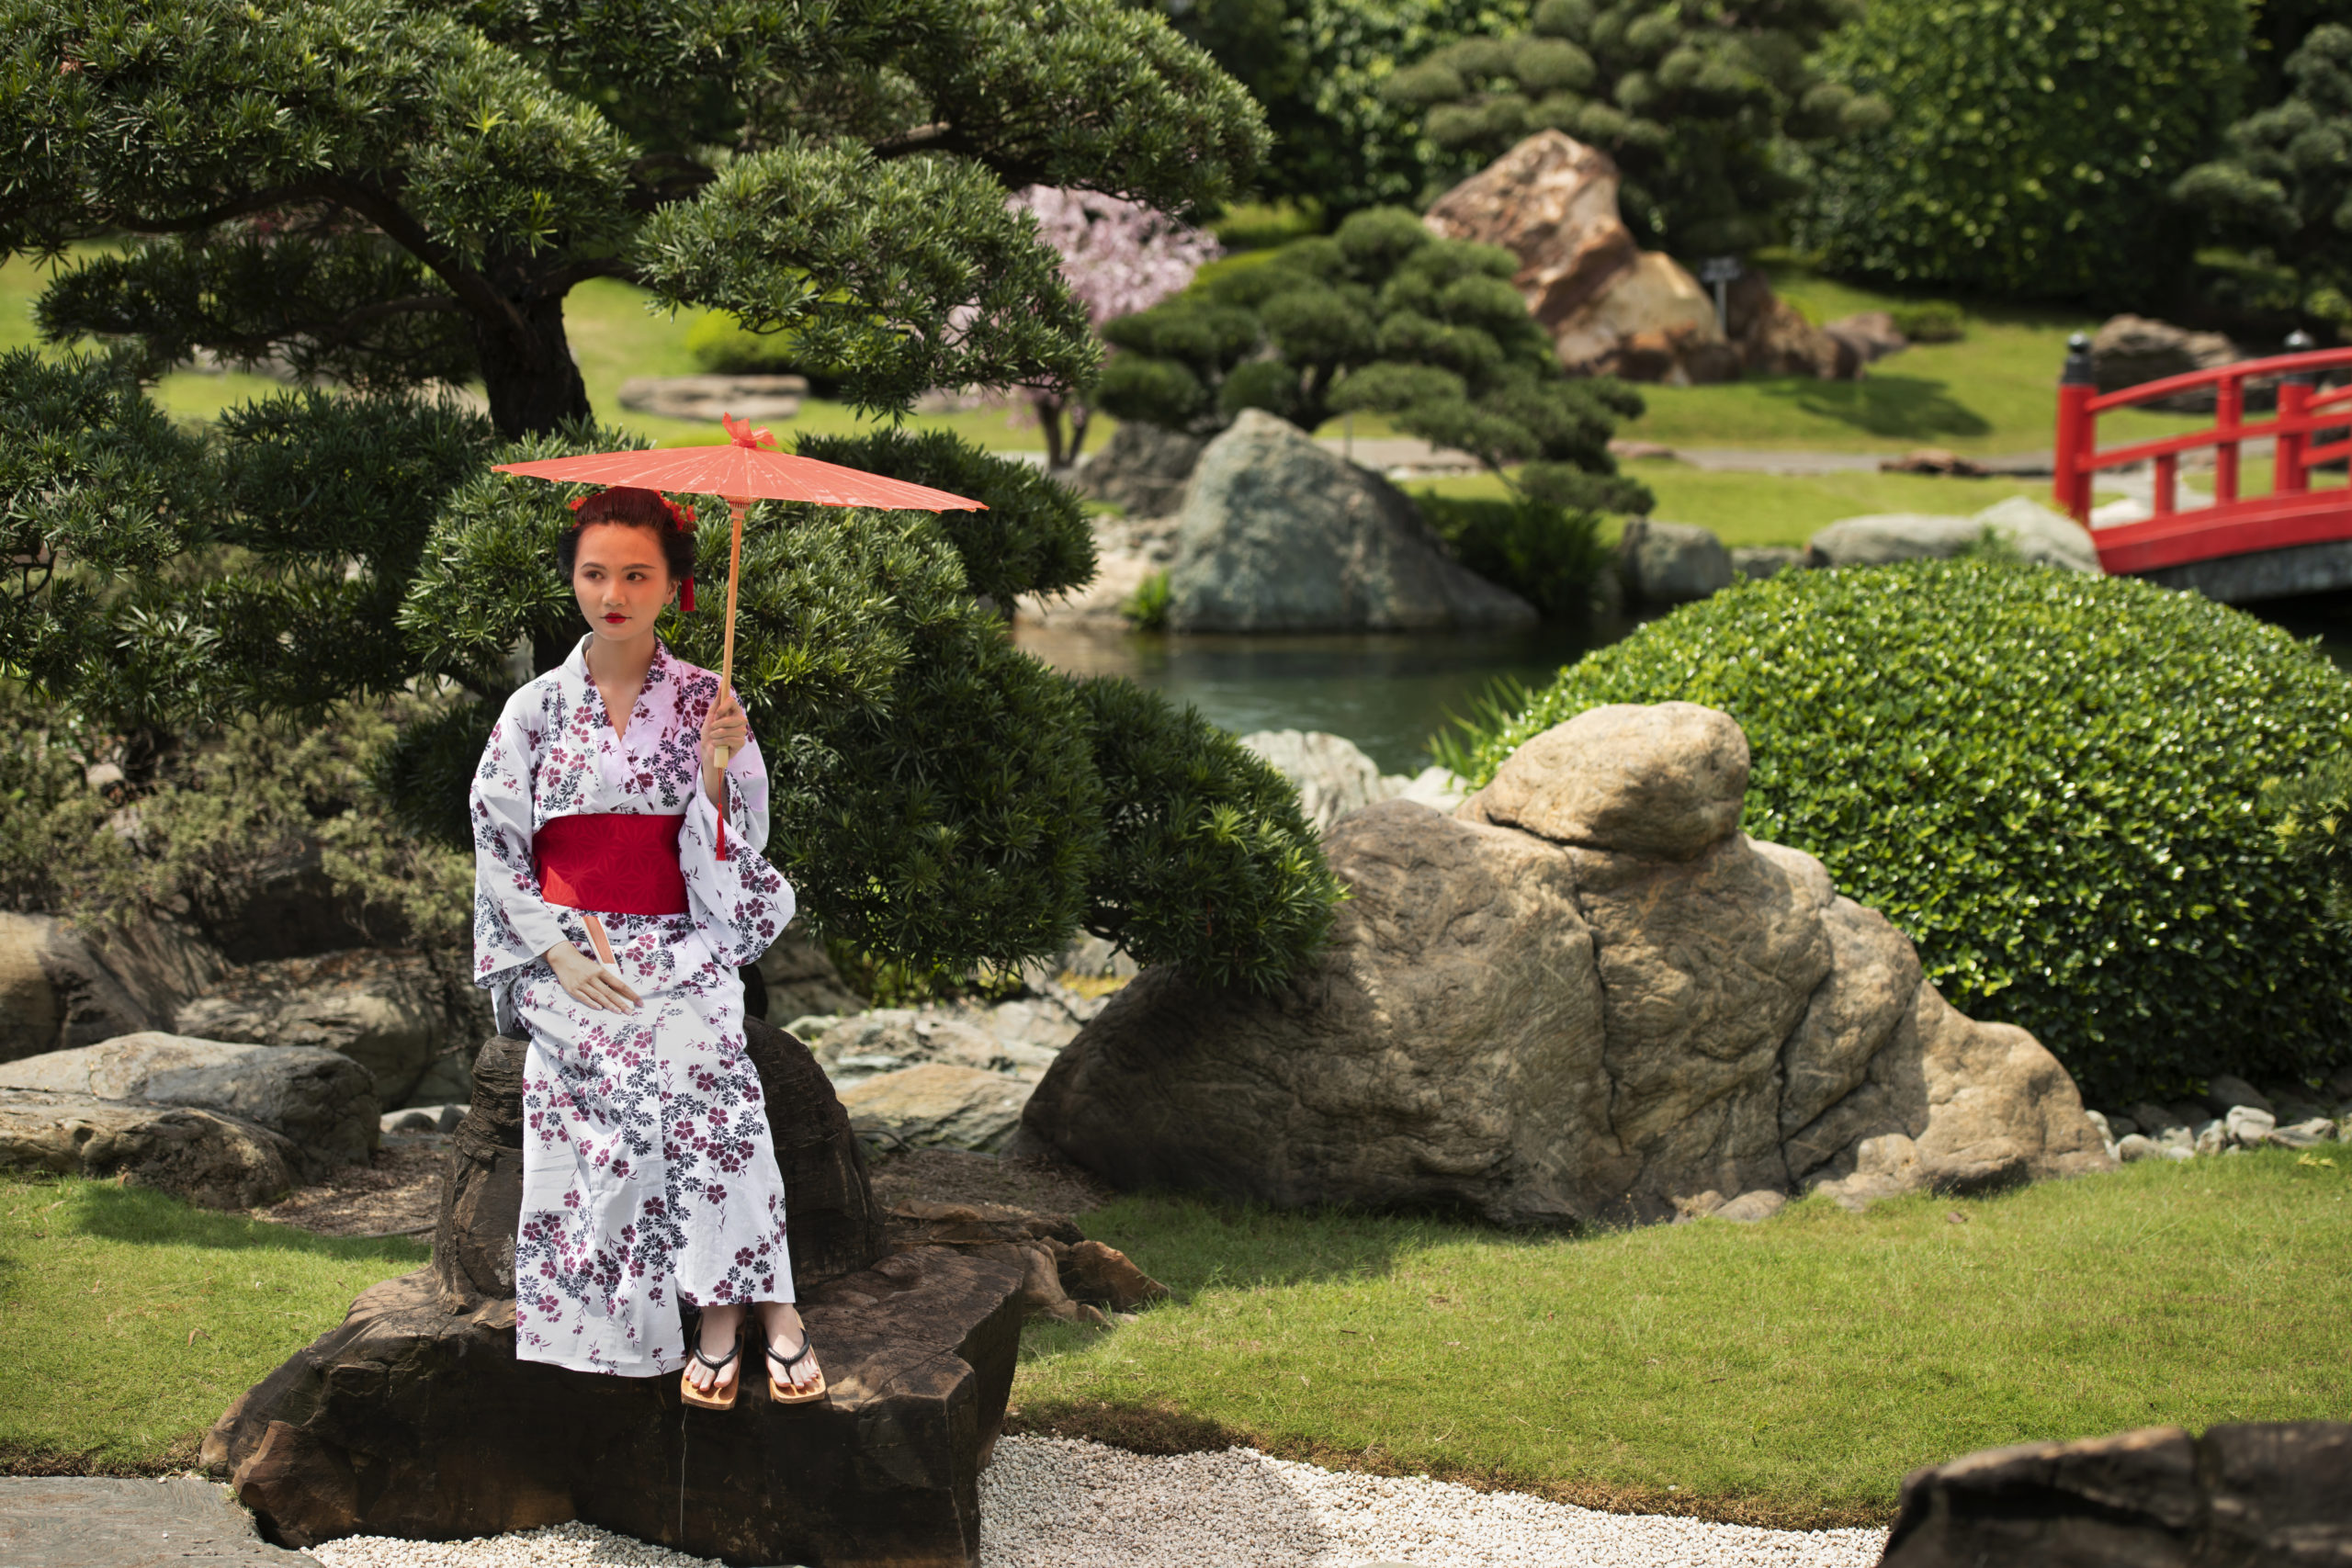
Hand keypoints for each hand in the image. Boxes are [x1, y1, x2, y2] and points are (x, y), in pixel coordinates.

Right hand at [545, 940, 640, 1014]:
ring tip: (619, 1012)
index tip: (639, 1001)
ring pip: (599, 997)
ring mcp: (582, 984)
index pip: (619, 984)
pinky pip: (584, 998)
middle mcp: (592, 977)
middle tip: (630, 1012)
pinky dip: (592, 1004)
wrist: (562, 957)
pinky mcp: (572, 989)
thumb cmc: (581, 962)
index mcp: (600, 970)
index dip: (630, 994)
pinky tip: (600, 1008)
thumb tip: (617, 990)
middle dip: (621, 1003)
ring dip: (609, 1005)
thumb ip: (605, 977)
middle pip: (610, 992)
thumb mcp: (595, 966)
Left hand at [700, 686, 747, 808]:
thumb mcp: (710, 717)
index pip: (733, 702)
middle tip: (713, 728)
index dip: (725, 706)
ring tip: (714, 737)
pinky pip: (732, 739)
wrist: (707, 751)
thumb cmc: (709, 733)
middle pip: (735, 717)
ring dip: (718, 734)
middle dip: (720, 723)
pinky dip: (721, 742)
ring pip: (733, 729)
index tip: (717, 712)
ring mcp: (742, 732)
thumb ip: (716, 702)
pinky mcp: (741, 743)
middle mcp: (739, 721)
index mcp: (733, 713)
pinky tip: (718, 744)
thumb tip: (721, 685)